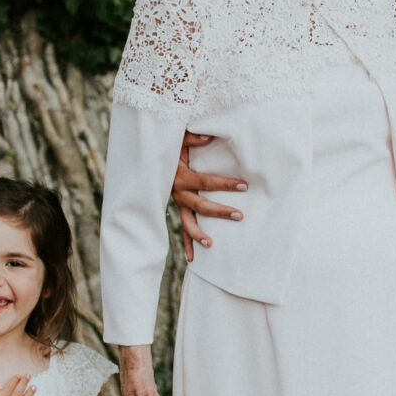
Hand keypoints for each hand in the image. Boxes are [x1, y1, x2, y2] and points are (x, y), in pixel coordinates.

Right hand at [172, 130, 245, 255]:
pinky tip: (193, 259)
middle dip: (220, 212)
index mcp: (181, 177)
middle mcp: (178, 193)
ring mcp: (177, 204)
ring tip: (211, 244)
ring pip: (188, 222)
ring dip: (198, 234)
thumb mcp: (178, 140)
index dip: (225, 184)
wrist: (151, 160)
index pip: (206, 182)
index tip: (244, 186)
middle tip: (240, 215)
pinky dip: (187, 243)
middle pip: (201, 206)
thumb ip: (192, 138)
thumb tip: (208, 136)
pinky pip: (181, 229)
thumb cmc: (170, 148)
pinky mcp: (178, 209)